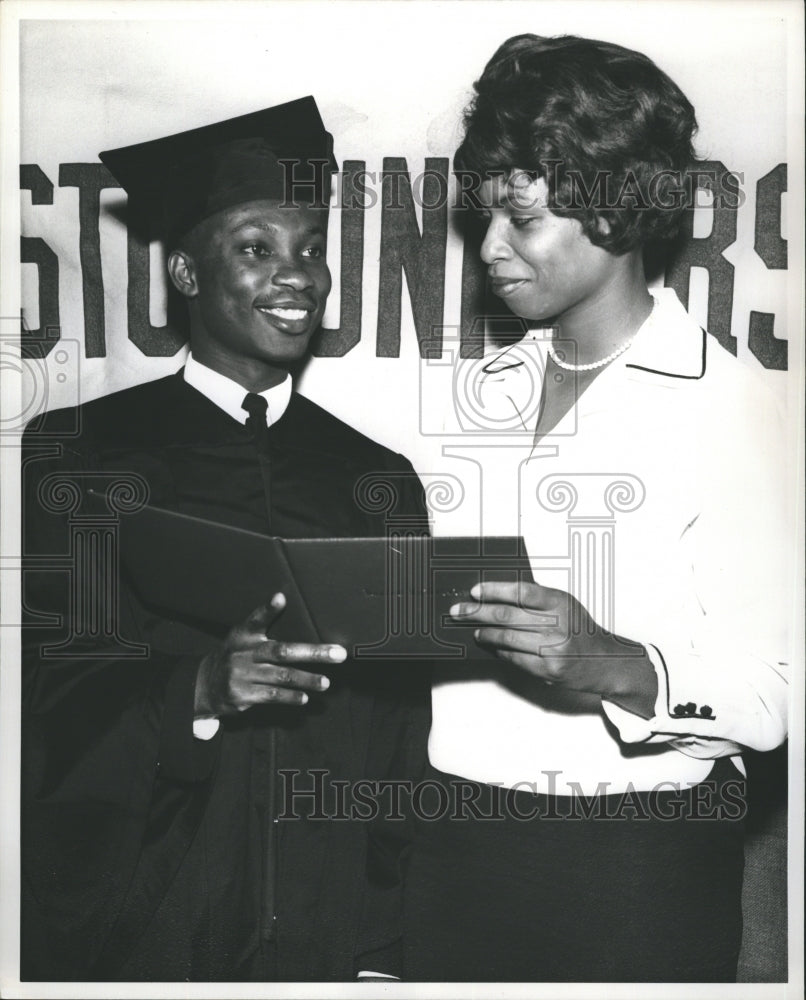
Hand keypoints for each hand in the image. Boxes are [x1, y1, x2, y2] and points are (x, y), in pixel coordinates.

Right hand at [194, 593, 344, 717]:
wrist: (203, 685)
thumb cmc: (233, 656)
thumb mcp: (242, 636)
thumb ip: (262, 620)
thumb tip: (282, 597)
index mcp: (244, 635)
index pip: (256, 619)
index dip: (267, 609)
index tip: (280, 598)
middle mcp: (244, 654)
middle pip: (283, 651)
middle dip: (313, 653)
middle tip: (338, 654)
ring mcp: (242, 675)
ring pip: (281, 676)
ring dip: (307, 680)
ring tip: (326, 683)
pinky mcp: (242, 695)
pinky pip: (271, 695)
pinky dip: (290, 696)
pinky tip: (304, 697)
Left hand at [451, 581, 656, 717]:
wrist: (605, 661)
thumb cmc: (580, 630)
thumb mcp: (565, 605)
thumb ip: (537, 600)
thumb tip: (495, 597)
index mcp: (561, 602)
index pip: (521, 592)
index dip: (494, 590)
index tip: (474, 591)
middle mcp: (558, 625)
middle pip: (508, 616)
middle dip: (477, 613)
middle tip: (458, 611)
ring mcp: (552, 649)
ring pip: (507, 639)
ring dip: (485, 634)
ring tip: (474, 631)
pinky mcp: (548, 670)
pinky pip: (515, 658)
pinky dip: (500, 651)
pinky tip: (492, 647)